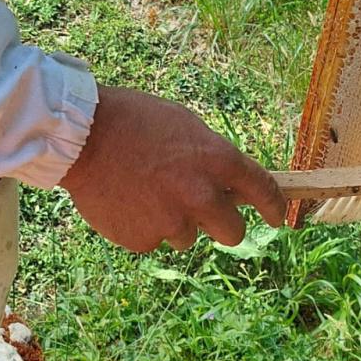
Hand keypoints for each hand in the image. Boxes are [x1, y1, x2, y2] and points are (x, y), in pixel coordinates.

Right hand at [59, 86, 286, 252]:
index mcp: (217, 160)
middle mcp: (201, 195)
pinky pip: (153, 240)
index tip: (277, 218)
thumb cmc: (135, 120)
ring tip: (146, 191)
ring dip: (175, 221)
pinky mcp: (143, 240)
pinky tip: (127, 200)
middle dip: (222, 225)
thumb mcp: (184, 125)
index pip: (263, 191)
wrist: (83, 135)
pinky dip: (144, 226)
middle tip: (202, 211)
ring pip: (187, 237)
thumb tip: (229, 185)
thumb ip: (211, 157)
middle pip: (233, 233)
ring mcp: (172, 222)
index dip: (274, 207)